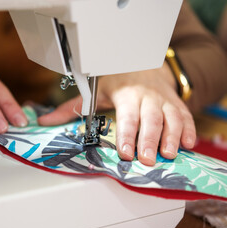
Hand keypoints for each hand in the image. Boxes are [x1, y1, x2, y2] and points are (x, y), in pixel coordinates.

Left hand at [38, 62, 195, 165]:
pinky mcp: (174, 102)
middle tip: (147, 160)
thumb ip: (70, 108)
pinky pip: (185, 115)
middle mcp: (145, 95)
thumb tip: (43, 121)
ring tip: (169, 155)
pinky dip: (189, 129)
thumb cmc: (114, 79)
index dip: (126, 134)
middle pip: (150, 118)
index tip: (124, 152)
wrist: (141, 62)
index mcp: (123, 93)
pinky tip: (189, 144)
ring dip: (172, 137)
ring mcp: (162, 98)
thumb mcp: (92, 91)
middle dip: (149, 140)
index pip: (126, 116)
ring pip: (171, 117)